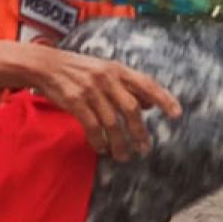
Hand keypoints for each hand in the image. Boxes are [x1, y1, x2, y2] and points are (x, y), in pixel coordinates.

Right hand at [33, 53, 181, 162]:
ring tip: (123, 156)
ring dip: (120, 143)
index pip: (146, 84)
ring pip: (112, 123)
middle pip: (131, 109)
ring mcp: (90, 90)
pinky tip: (102, 148)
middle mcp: (106, 78)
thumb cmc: (78, 69)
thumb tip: (148, 103)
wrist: (46, 65)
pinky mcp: (75, 101)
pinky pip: (92, 127)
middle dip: (139, 132)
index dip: (163, 99)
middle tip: (144, 148)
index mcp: (117, 69)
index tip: (176, 114)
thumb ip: (126, 85)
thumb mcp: (105, 70)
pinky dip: (99, 141)